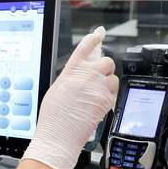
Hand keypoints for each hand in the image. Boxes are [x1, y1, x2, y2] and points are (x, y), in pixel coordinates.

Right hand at [22, 26, 118, 168]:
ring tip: (96, 96)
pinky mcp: (106, 101)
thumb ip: (71, 78)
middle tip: (98, 79)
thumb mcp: (57, 90)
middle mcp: (86, 76)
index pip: (86, 47)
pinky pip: (113, 94)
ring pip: (113, 78)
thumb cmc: (54, 117)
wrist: (58, 135)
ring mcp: (98, 88)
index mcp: (71, 71)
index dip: (94, 38)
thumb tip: (80, 75)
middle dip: (105, 69)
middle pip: (106, 61)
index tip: (99, 33)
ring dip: (108, 85)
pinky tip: (97, 105)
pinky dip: (108, 98)